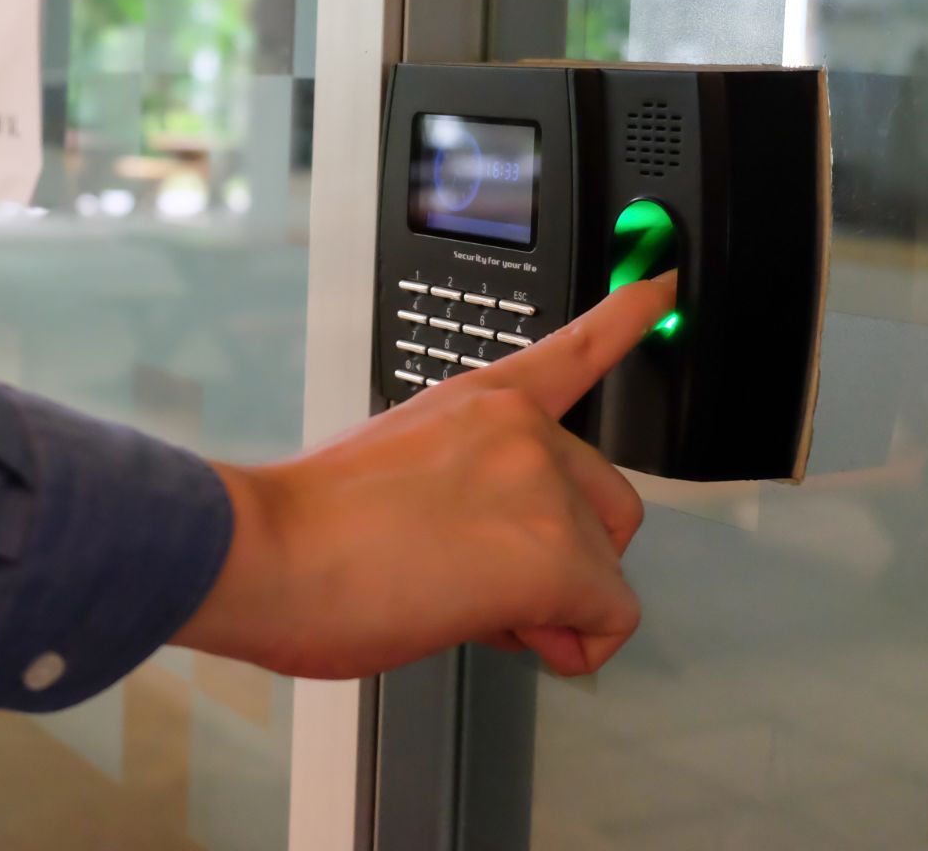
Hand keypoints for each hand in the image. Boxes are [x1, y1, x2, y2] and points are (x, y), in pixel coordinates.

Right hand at [174, 274, 674, 679]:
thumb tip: (486, 555)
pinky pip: (608, 621)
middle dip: (566, 559)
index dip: (624, 319)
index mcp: (477, 402)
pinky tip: (504, 630)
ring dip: (551, 606)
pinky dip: (571, 645)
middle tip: (480, 580)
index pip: (571, 350)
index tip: (660, 283)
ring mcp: (541, 485)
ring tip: (459, 602)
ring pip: (603, 571)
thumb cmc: (305, 528)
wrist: (266, 553)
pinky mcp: (553, 553)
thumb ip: (466, 488)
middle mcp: (521, 430)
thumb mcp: (395, 470)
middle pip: (608, 506)